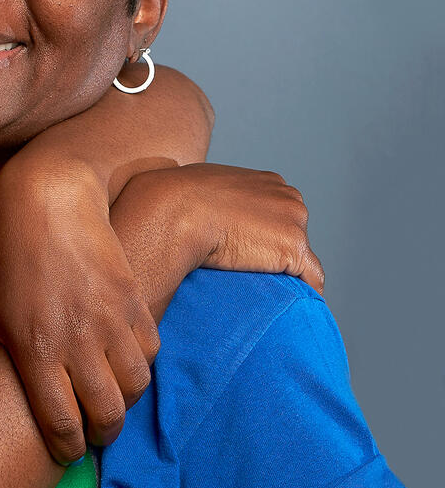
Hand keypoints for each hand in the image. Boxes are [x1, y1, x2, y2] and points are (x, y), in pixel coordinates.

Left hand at [0, 169, 158, 464]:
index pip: (61, 424)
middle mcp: (78, 342)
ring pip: (136, 386)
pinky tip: (124, 361)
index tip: (66, 449)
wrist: (50, 198)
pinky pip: (149, 349)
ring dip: (125, 400)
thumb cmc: (6, 248)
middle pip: (107, 415)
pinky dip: (140, 364)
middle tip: (95, 432)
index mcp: (35, 350)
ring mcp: (111, 321)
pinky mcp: (133, 300)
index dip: (66, 446)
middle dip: (102, 433)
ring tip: (111, 398)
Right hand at [112, 163, 323, 319]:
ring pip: (301, 257)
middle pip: (294, 233)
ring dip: (286, 273)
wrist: (174, 211)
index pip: (279, 214)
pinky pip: (311, 279)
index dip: (263, 236)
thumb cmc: (175, 198)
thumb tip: (195, 209)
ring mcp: (294, 222)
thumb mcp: (200, 186)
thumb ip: (215, 196)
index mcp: (268, 181)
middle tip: (249, 274)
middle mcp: (288, 197)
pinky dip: (304, 293)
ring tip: (262, 291)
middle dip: (276, 252)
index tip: (246, 253)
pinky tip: (289, 306)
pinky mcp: (293, 249)